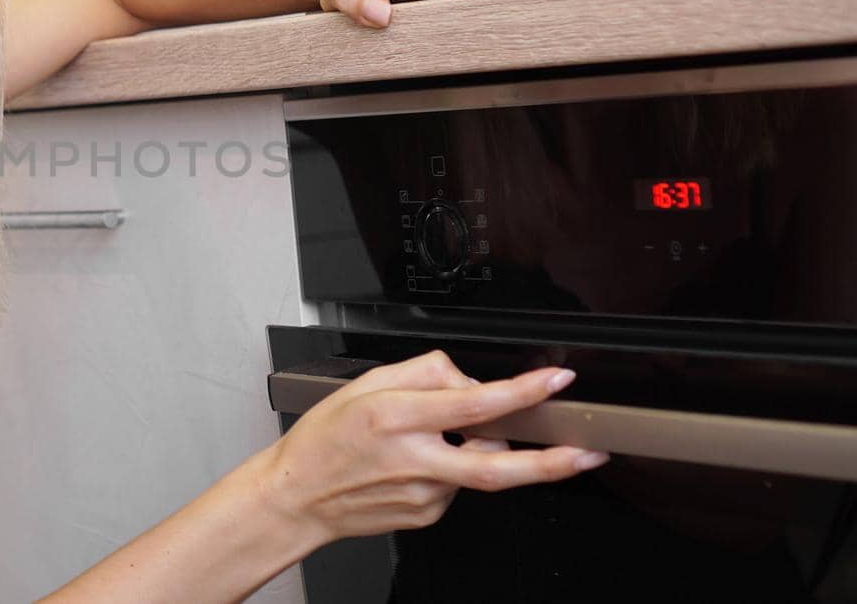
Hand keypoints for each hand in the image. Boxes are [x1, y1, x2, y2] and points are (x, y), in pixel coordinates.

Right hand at [262, 349, 608, 545]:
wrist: (297, 496)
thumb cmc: (324, 439)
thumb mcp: (363, 384)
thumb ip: (423, 372)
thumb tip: (470, 381)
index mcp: (396, 418)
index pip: (472, 404)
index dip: (521, 392)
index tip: (554, 380)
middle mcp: (414, 460)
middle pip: (498, 466)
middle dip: (552, 461)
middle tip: (590, 451)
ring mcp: (424, 495)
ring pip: (474, 466)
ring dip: (477, 448)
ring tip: (440, 437)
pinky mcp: (427, 515)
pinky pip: (455, 484)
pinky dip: (450, 465)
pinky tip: (416, 462)